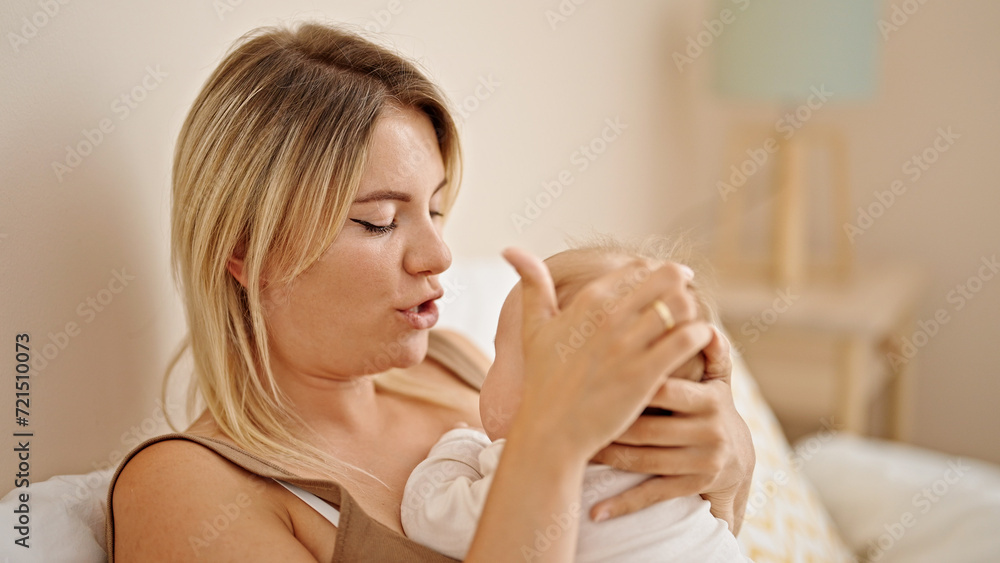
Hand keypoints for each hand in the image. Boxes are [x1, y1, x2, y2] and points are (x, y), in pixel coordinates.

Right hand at [500, 247, 712, 459]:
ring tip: (688, 322)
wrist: (551, 431)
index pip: (636, 269)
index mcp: (586, 302)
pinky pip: (687, 339)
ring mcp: (628, 346)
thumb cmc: (543, 380)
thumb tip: (509, 247)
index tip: (665, 281)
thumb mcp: (533, 327)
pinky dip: (700, 335)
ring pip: (681, 305)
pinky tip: (699, 342)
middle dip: (678, 285)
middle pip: (665, 279)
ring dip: (691, 310)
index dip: (654, 273)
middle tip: (682, 299)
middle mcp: (608, 318)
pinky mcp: (645, 374)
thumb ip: (531, 283)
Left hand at [590, 327, 754, 532]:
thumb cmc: (713, 406)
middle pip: (649, 428)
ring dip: (608, 457)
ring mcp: (701, 463)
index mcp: (711, 400)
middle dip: (609, 423)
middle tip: (573, 415)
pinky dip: (622, 504)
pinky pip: (652, 495)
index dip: (630, 383)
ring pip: (645, 460)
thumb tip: (708, 327)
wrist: (738, 458)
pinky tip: (596, 510)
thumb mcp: (718, 380)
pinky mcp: (691, 488)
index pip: (665, 389)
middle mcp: (710, 432)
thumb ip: (712, 352)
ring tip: (577, 448)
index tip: (593, 377)